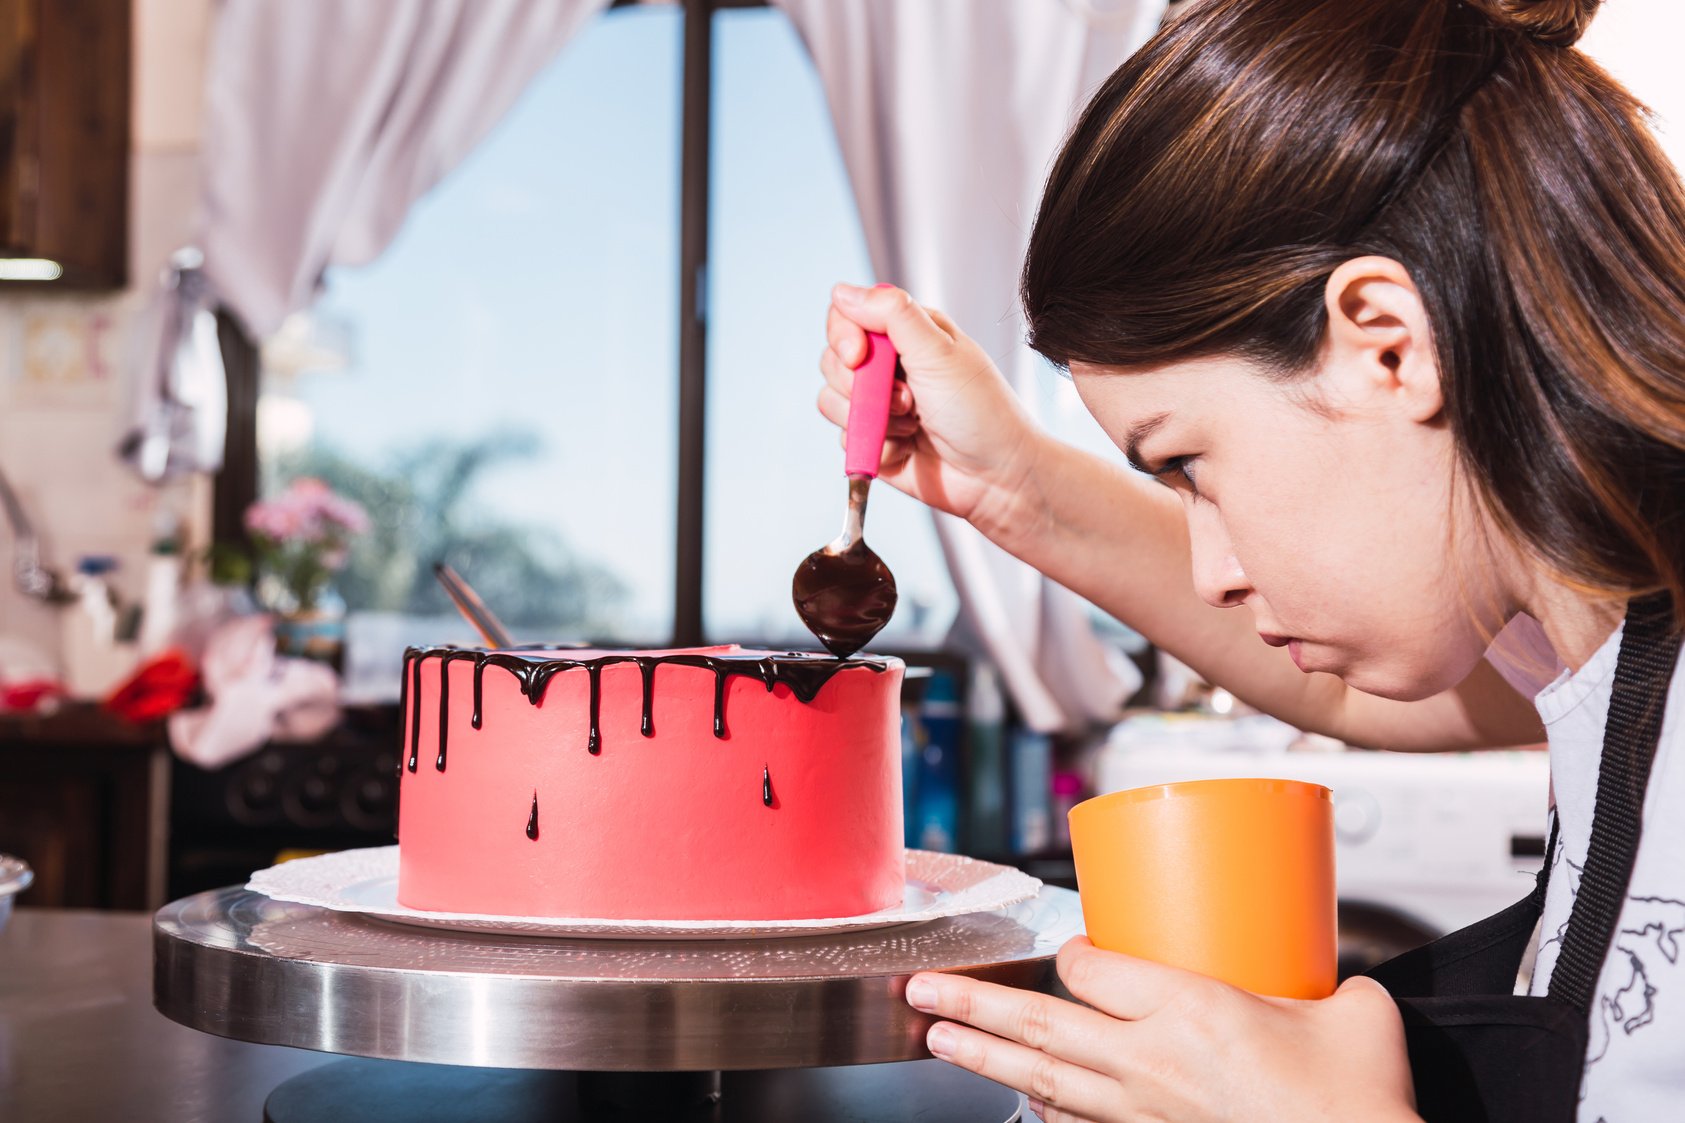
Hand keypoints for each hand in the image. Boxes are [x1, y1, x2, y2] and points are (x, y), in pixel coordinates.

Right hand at [820, 283, 1043, 543]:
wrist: (997, 477)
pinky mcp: (874, 441)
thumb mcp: (938, 351)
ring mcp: (880, 405)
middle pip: (833, 359)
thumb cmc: (981, 411)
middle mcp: (890, 366)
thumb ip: (890, 314)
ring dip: (871, 417)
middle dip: (860, 384)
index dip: (843, 335)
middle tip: (907, 398)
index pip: (848, 316)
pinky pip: (845, 437)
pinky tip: (906, 447)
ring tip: (912, 423)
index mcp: (907, 333)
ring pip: (832, 400)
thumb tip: (842, 292)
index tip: (858, 356)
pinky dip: (873, 445)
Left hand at [905, 937, 1418, 1122]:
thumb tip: (1335, 980)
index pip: (1089, 967)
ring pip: (1044, 1078)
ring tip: (939, 1038)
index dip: (1068, 951)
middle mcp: (1152, 1059)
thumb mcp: (1355, 1016)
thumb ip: (1334, 986)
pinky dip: (1046, 1111)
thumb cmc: (1359, 1103)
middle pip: (1040, 1020)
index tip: (1067, 947)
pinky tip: (1022, 1100)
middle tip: (923, 988)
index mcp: (1190, 1006)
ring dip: (984, 1055)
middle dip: (972, 1001)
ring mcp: (1146, 1113)